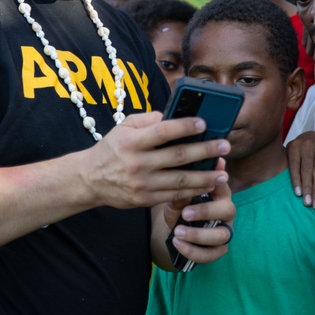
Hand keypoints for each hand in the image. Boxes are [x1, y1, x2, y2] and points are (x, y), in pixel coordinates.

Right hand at [85, 112, 231, 208]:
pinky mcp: (145, 199)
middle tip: (225, 146)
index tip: (205, 123)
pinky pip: (175, 195)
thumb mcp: (124, 127)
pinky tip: (208, 185)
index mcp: (132, 141)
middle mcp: (137, 163)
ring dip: (206, 177)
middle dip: (205, 151)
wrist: (90, 179)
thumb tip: (175, 115)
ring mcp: (142, 184)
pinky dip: (194, 191)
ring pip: (181, 180)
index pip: (163, 132)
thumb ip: (148, 120)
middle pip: (178, 157)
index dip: (185, 126)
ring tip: (224, 172)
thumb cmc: (112, 148)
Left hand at [162, 173, 235, 266]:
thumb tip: (181, 184)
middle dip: (206, 212)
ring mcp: (226, 231)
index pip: (223, 185)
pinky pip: (211, 254)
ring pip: (221, 235)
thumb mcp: (176, 201)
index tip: (207, 181)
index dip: (218, 181)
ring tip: (177, 232)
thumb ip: (180, 195)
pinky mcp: (220, 249)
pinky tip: (178, 244)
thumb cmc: (180, 209)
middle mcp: (227, 211)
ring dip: (198, 235)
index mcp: (219, 194)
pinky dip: (193, 251)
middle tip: (184, 214)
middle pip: (228, 210)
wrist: (175, 232)